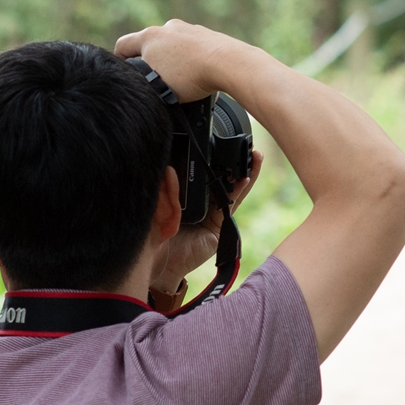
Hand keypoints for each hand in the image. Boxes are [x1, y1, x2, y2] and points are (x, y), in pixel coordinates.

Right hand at [113, 19, 252, 101]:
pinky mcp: (206, 35)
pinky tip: (197, 75)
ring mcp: (189, 29)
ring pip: (172, 46)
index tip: (123, 71)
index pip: (124, 45)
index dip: (119, 60)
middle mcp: (167, 28)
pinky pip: (192, 48)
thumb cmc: (191, 76)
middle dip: (150, 62)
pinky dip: (190, 59)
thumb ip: (144, 83)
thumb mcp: (157, 86)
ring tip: (179, 80)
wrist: (227, 63)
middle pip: (149, 44)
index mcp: (150, 37)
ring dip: (172, 60)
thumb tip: (142, 87)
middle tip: (155, 81)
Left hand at [149, 151, 264, 297]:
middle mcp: (197, 201)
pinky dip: (242, 189)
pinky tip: (247, 176)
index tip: (210, 136)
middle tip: (238, 141)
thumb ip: (164, 191)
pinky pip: (232, 203)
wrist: (158, 268)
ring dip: (242, 171)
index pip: (194, 170)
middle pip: (215, 176)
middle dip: (228, 159)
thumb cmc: (151, 238)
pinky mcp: (219, 226)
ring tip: (253, 154)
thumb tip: (168, 168)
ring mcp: (210, 213)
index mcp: (180, 195)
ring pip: (229, 187)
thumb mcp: (155, 207)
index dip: (203, 154)